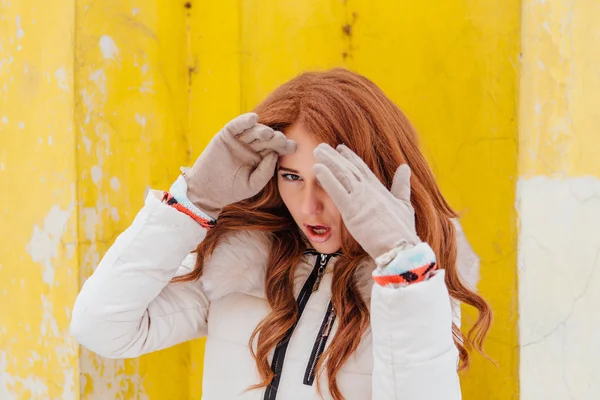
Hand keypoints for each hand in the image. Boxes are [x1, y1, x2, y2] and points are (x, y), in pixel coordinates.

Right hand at [184, 113, 295, 218]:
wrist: (208, 191)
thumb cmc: (232, 190)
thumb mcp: (253, 184)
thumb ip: (265, 172)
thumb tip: (274, 154)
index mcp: (261, 157)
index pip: (276, 148)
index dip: (284, 146)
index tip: (293, 147)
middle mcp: (252, 146)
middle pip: (267, 138)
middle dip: (275, 138)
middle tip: (281, 140)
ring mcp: (239, 140)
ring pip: (253, 131)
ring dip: (262, 130)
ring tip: (267, 133)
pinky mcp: (226, 136)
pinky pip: (236, 125)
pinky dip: (244, 120)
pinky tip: (253, 119)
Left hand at [313, 143, 419, 258]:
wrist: (400, 246)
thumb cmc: (402, 230)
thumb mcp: (404, 204)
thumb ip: (402, 185)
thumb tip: (405, 168)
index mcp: (379, 189)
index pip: (361, 168)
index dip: (350, 157)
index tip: (340, 148)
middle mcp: (368, 190)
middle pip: (348, 168)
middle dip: (335, 156)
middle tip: (322, 146)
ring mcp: (360, 198)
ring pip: (342, 174)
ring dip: (328, 161)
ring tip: (317, 151)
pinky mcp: (351, 210)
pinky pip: (336, 190)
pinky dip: (326, 178)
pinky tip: (317, 168)